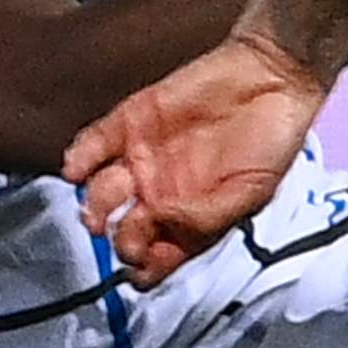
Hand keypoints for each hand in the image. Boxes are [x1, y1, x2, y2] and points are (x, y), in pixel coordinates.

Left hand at [67, 27, 324, 284]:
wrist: (270, 77)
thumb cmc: (270, 138)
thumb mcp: (252, 192)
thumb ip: (207, 217)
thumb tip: (162, 224)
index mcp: (191, 220)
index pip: (155, 260)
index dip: (143, 270)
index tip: (140, 268)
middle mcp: (161, 195)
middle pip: (122, 232)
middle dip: (118, 240)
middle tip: (125, 234)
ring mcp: (141, 160)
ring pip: (100, 195)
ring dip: (94, 208)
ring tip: (97, 212)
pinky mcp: (129, 124)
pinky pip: (91, 147)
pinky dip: (78, 161)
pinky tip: (76, 171)